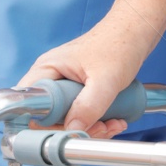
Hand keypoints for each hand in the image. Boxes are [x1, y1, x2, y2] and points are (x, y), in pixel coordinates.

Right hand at [17, 20, 153, 137]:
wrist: (137, 31)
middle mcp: (52, 78)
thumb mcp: (105, 80)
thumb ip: (88, 107)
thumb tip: (72, 132)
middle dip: (75, 130)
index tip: (67, 133)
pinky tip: (115, 119)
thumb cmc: (119, 43)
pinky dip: (97, 123)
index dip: (44, 125)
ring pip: (67, 121)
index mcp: (47, 69)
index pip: (28, 106)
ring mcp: (65, 85)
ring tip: (112, 124)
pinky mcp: (79, 92)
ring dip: (90, 129)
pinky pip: (81, 116)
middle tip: (98, 128)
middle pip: (48, 119)